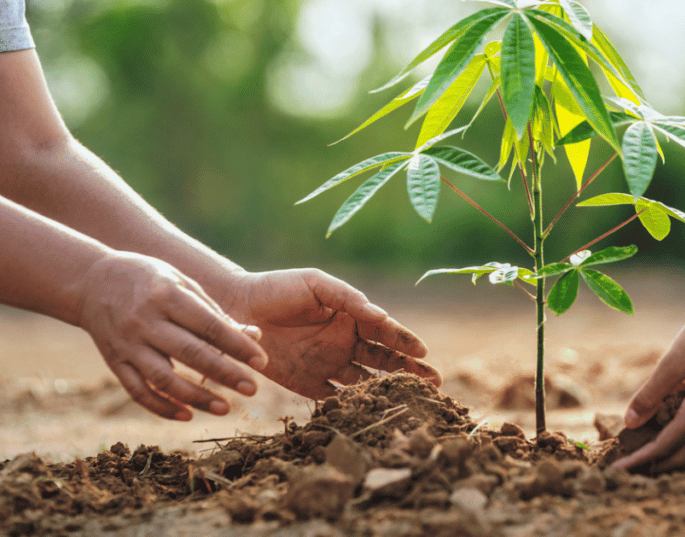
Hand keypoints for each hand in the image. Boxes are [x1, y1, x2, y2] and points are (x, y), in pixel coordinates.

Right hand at [77, 252, 267, 420]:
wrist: (91, 281)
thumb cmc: (149, 279)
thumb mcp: (182, 283)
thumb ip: (214, 311)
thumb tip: (253, 336)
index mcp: (166, 295)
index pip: (208, 325)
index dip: (236, 345)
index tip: (261, 362)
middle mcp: (145, 321)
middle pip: (189, 353)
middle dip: (224, 373)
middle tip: (253, 390)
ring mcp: (127, 344)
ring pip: (163, 378)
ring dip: (196, 397)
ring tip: (225, 408)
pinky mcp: (114, 361)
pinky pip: (137, 390)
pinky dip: (161, 406)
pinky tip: (187, 415)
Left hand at [223, 268, 441, 398]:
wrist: (236, 309)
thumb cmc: (278, 288)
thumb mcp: (316, 283)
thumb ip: (347, 297)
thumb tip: (380, 315)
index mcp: (352, 317)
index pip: (386, 332)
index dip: (405, 341)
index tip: (422, 351)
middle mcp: (346, 343)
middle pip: (385, 360)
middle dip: (410, 371)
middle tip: (434, 384)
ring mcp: (329, 365)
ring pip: (366, 382)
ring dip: (387, 391)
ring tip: (409, 401)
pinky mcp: (308, 385)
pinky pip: (335, 399)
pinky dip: (352, 407)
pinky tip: (368, 413)